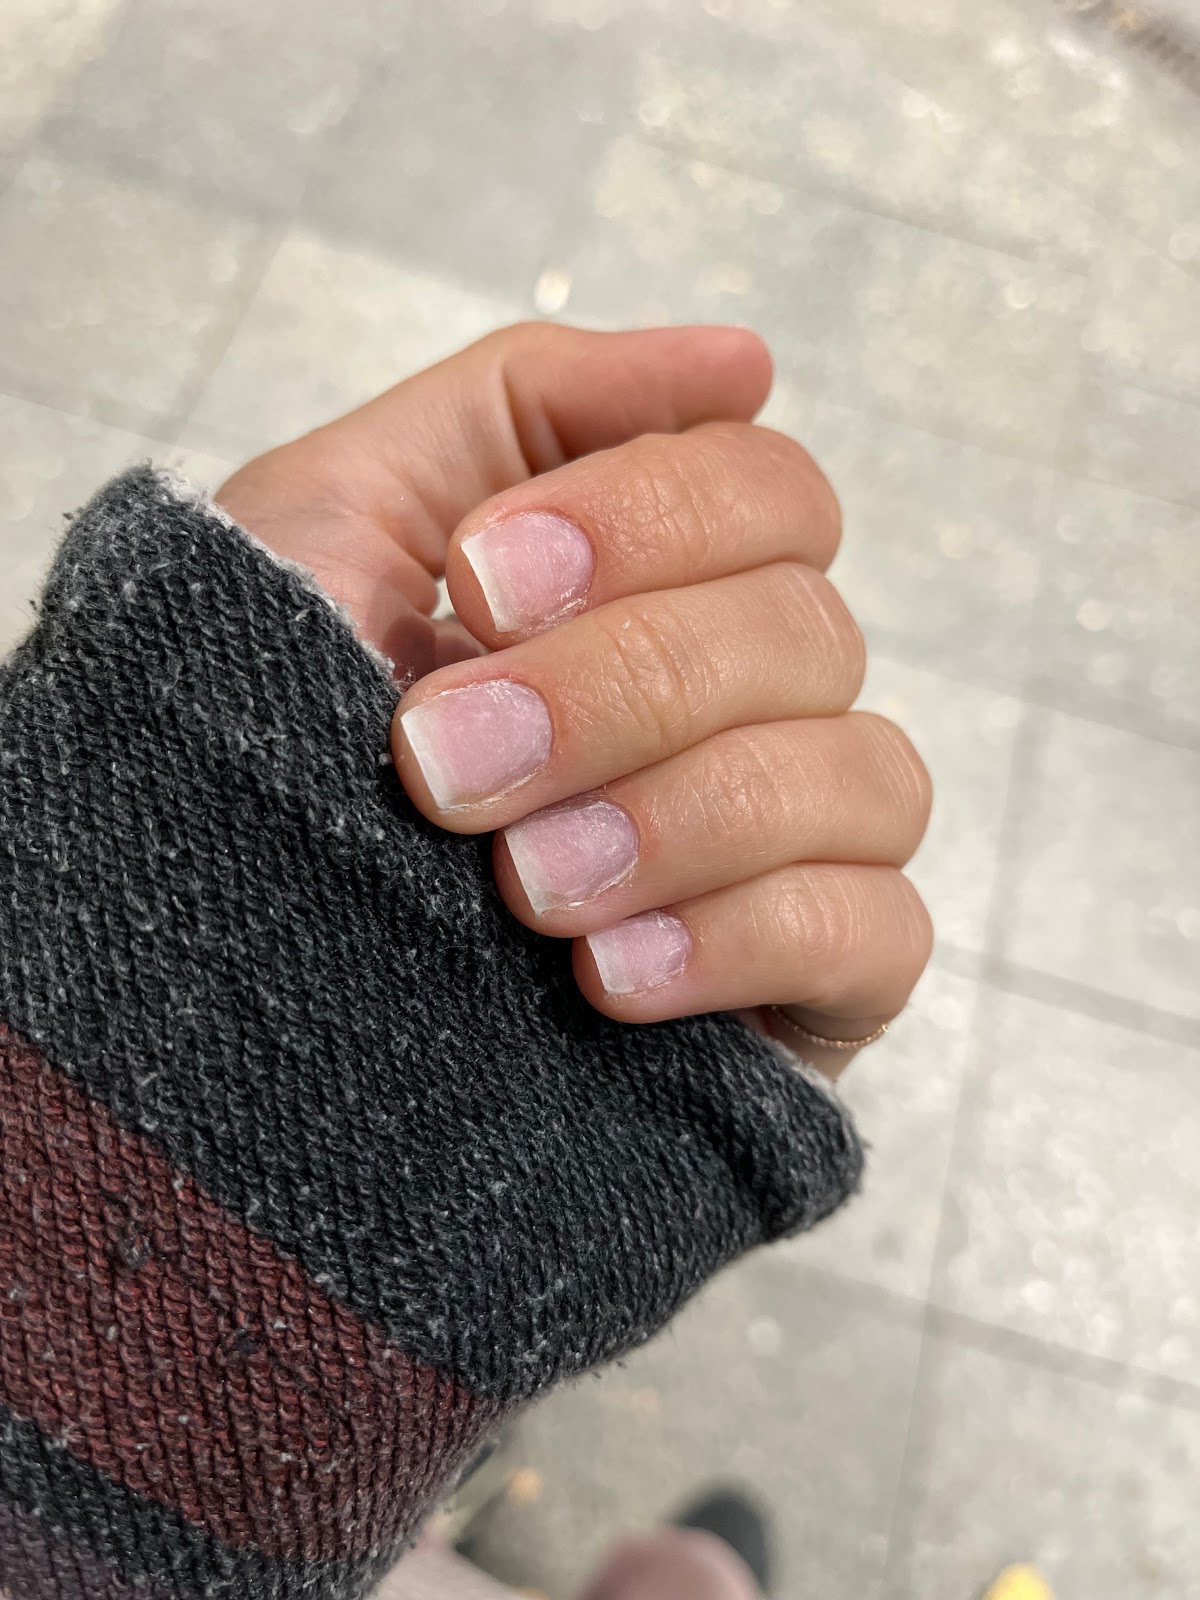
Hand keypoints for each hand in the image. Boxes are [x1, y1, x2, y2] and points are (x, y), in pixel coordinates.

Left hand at [218, 323, 931, 1074]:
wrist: (203, 972)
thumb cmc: (255, 727)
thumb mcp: (339, 520)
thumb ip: (524, 406)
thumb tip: (744, 362)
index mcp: (653, 589)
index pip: (767, 495)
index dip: (648, 519)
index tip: (476, 580)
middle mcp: (739, 708)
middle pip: (811, 632)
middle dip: (621, 688)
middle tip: (442, 757)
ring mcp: (782, 853)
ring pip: (868, 776)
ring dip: (683, 816)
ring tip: (520, 887)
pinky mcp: (804, 994)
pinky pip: (880, 936)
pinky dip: (750, 937)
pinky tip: (609, 979)